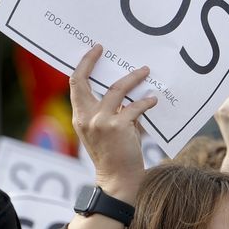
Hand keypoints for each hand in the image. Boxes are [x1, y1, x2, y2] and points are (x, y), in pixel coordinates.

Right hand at [70, 44, 157, 202]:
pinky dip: (145, 101)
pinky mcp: (118, 127)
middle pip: (83, 81)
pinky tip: (153, 99)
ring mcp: (101, 122)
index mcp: (80, 118)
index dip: (84, 65)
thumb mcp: (104, 131)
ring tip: (145, 71)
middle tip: (103, 49)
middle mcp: (86, 118)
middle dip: (91, 61)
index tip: (95, 51)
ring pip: (116, 89)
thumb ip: (110, 111)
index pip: (75, 85)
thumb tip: (126, 89)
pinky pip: (134, 106)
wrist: (119, 179)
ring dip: (133, 78)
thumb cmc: (114, 154)